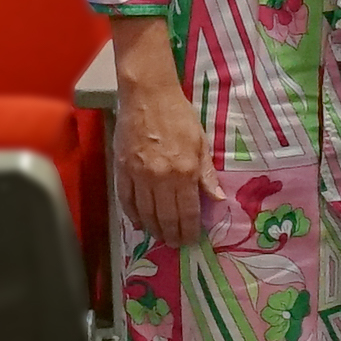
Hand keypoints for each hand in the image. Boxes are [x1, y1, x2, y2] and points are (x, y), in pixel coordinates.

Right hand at [110, 26, 228, 238]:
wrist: (147, 96)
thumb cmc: (179, 116)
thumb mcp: (201, 142)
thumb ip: (207, 174)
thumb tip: (218, 199)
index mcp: (184, 171)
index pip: (188, 212)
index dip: (190, 230)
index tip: (192, 240)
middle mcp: (160, 178)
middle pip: (165, 218)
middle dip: (172, 235)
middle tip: (176, 244)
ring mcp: (138, 176)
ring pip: (145, 214)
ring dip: (154, 229)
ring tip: (161, 237)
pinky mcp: (121, 170)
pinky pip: (126, 201)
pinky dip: (133, 216)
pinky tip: (140, 223)